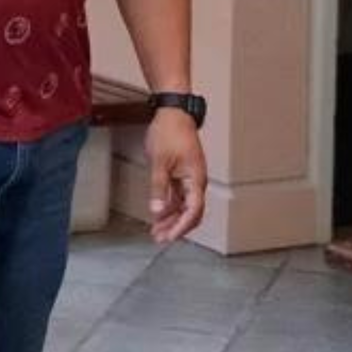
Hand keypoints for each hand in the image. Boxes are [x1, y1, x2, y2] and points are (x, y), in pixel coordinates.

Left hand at [145, 108, 206, 243]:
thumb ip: (159, 188)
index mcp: (195, 179)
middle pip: (190, 212)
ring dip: (171, 218)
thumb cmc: (170, 132)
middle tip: (160, 239)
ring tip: (156, 230)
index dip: (182, 226)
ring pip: (183, 205)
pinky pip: (178, 196)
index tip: (170, 237)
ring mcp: (189, 178)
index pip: (193, 211)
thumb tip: (157, 210)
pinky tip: (159, 214)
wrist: (173, 113)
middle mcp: (196, 181)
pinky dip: (169, 206)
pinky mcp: (182, 173)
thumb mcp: (160, 162)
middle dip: (176, 227)